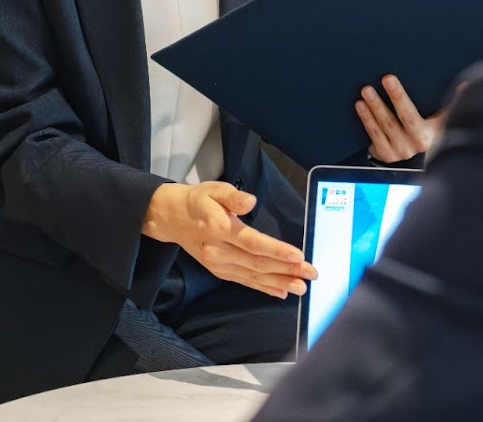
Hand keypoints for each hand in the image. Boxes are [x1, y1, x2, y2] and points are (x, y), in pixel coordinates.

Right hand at [142, 181, 317, 298]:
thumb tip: (250, 201)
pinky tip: (280, 292)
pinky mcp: (218, 271)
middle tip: (310, 273)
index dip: (277, 250)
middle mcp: (218, 250)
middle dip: (286, 270)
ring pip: (253, 276)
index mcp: (218, 227)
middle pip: (257, 263)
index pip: (252, 242)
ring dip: (279, 283)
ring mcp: (218, 264)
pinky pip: (244, 281)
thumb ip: (233, 196)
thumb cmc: (198, 200)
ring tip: (300, 288)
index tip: (298, 255)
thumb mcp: (214, 189)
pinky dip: (263, 288)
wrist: (171, 217)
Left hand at [356, 74, 451, 163]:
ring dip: (372, 108)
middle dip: (383, 100)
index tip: (388, 79)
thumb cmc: (433, 133)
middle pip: (394, 119)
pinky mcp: (386, 155)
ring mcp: (398, 151)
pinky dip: (366, 120)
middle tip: (373, 84)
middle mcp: (412, 145)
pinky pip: (373, 135)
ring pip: (382, 127)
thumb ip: (452, 104)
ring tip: (365, 92)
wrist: (423, 161)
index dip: (398, 96)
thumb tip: (466, 86)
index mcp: (427, 135)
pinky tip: (360, 106)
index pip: (409, 113)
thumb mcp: (445, 121)